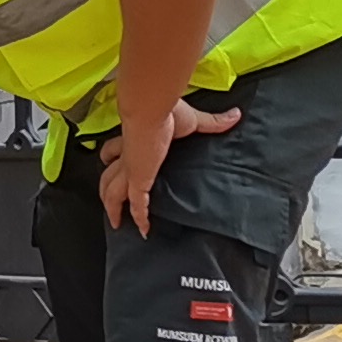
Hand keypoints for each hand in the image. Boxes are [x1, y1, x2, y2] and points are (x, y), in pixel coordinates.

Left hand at [100, 98, 244, 234]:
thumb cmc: (167, 111)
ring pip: (112, 192)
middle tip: (109, 199)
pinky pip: (137, 205)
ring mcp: (131, 170)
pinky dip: (139, 218)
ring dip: (113, 208)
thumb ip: (213, 121)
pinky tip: (143, 230)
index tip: (110, 160)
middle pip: (108, 174)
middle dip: (106, 187)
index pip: (116, 150)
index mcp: (133, 140)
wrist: (153, 111)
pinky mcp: (138, 181)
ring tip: (118, 223)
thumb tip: (235, 115)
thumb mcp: (193, 119)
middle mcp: (127, 156)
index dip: (111, 155)